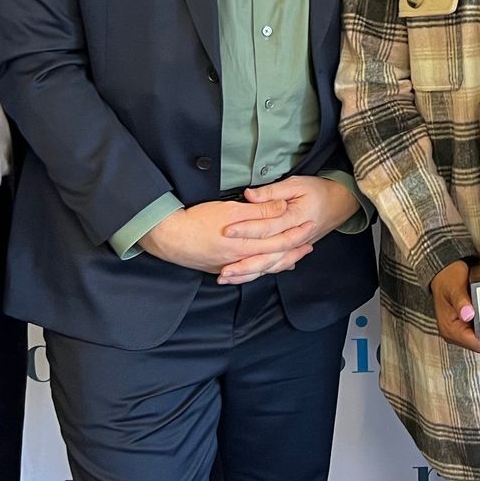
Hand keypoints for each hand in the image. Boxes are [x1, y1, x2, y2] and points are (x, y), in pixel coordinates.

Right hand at [140, 197, 315, 277]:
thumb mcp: (231, 209)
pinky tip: (265, 267)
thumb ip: (259, 210)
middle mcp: (241, 259)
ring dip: (280, 263)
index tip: (310, 226)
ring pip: (261, 268)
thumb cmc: (198, 219)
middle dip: (294, 251)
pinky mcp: (220, 268)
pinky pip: (247, 272)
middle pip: (274, 257)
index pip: (279, 240)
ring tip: (294, 259)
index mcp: (246, 243)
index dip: (296, 233)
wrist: (169, 237)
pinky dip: (260, 270)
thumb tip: (282, 208)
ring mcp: (230, 266)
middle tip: (309, 246)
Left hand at [215, 176, 359, 284]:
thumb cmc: (318, 191)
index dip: (246, 229)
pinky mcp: (292, 251)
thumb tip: (249, 195)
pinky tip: (244, 277)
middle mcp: (294, 238)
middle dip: (243, 263)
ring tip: (227, 277)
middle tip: (222, 269)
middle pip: (266, 254)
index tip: (226, 232)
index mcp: (294, 219)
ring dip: (248, 273)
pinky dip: (259, 273)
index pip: (266, 227)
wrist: (340, 202)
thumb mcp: (296, 184)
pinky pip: (275, 267)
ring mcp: (294, 248)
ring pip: (270, 265)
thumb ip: (272, 192)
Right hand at [431, 261, 479, 353]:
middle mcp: (453, 333)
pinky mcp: (464, 326)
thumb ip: (461, 300)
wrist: (442, 272)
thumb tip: (468, 314)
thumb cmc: (447, 278)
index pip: (476, 343)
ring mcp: (459, 331)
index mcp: (449, 328)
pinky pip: (479, 333)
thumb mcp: (454, 286)